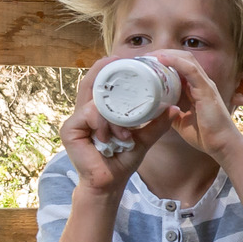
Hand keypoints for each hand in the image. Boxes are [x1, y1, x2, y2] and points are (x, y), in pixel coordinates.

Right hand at [60, 58, 174, 192]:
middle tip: (118, 60)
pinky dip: (104, 124)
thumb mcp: (143, 138)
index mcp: (99, 110)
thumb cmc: (123, 160)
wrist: (110, 183)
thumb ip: (156, 123)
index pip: (101, 84)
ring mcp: (75, 120)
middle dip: (103, 70)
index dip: (109, 69)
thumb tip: (173, 107)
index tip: (123, 58)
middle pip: (90, 83)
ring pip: (94, 102)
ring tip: (125, 135)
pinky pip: (88, 116)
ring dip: (113, 116)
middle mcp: (84, 112)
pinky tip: (112, 137)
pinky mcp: (69, 130)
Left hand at [150, 51, 242, 162]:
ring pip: (186, 59)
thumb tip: (158, 109)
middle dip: (163, 54)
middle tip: (145, 57)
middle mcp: (202, 83)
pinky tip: (162, 59)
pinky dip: (175, 61)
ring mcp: (205, 85)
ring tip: (150, 56)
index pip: (181, 66)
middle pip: (183, 58)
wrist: (222, 146)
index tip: (147, 63)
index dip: (165, 61)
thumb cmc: (206, 136)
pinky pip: (190, 70)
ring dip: (167, 54)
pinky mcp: (206, 90)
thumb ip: (172, 112)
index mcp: (197, 89)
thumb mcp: (181, 122)